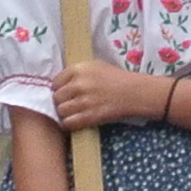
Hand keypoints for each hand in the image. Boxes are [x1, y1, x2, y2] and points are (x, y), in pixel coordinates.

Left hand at [51, 60, 168, 128]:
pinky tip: (76, 121)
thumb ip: (76, 73)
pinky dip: (70, 124)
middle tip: (70, 104)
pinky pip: (69, 123)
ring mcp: (84, 101)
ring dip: (65, 114)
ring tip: (74, 113)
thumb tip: (59, 84)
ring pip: (61, 111)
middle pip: (57, 98)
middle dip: (62, 102)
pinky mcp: (90, 116)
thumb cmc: (116, 78)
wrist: (135, 92)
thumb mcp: (95, 66)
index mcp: (79, 69)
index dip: (59, 89)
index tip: (65, 93)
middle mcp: (79, 84)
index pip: (55, 82)